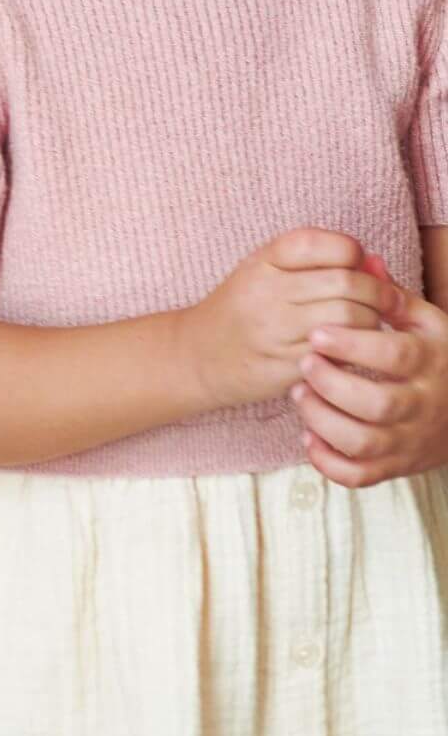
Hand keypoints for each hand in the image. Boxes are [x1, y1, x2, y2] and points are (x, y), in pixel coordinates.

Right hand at [178, 228, 396, 410]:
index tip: (355, 265)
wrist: (197, 354)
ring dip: (370, 322)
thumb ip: (320, 261)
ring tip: (362, 325)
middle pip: (347, 283)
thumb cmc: (242, 308)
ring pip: (352, 319)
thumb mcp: (267, 270)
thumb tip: (379, 264)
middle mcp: (266, 292)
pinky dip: (355, 349)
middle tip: (377, 301)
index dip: (352, 252)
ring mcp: (275, 330)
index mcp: (262, 261)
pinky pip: (342, 353)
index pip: (325, 244)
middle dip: (375, 292)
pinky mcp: (287, 365)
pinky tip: (346, 347)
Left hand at [293, 250, 447, 486]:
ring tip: (300, 394)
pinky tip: (309, 435)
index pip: (396, 355)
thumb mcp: (426, 323)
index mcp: (432, 362)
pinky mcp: (396, 467)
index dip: (355, 345)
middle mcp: (425, 405)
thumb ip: (392, 294)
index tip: (318, 334)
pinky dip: (329, 462)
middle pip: (378, 404)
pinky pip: (360, 476)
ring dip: (323, 420)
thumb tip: (363, 259)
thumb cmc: (435, 356)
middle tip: (304, 363)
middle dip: (332, 384)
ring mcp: (411, 440)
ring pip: (364, 442)